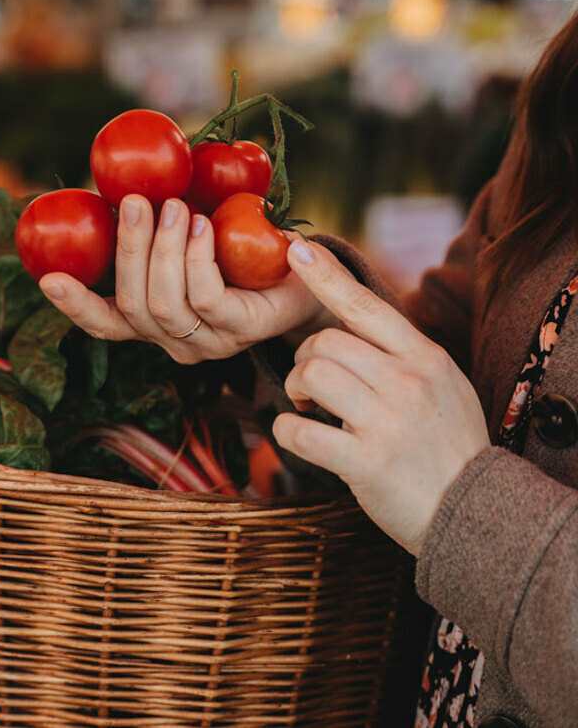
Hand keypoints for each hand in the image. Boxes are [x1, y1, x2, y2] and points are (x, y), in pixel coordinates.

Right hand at [39, 194, 325, 363]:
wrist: (309, 274)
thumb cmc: (244, 250)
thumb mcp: (193, 235)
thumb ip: (160, 225)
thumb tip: (124, 183)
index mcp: (157, 323)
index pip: (107, 324)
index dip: (76, 305)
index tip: (48, 278)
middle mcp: (177, 340)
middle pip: (134, 307)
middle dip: (128, 251)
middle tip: (136, 202)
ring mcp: (209, 341)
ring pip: (165, 304)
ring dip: (163, 250)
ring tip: (173, 207)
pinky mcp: (241, 329)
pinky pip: (205, 297)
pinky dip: (197, 257)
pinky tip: (204, 225)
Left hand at [273, 240, 489, 555]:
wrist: (474, 512)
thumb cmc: (448, 444)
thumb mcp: (443, 384)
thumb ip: (404, 353)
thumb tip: (357, 318)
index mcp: (425, 358)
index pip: (367, 305)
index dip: (327, 276)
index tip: (298, 249)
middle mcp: (408, 382)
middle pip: (326, 342)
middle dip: (303, 359)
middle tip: (308, 384)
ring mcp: (388, 421)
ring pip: (313, 374)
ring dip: (295, 388)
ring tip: (305, 406)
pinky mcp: (367, 462)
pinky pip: (301, 431)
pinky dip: (286, 431)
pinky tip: (297, 435)